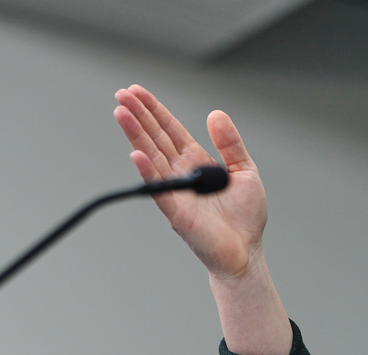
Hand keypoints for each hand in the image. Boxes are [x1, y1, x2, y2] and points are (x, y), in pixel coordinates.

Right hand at [113, 85, 267, 279]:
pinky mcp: (177, 213)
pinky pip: (160, 190)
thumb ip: (230, 144)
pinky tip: (136, 154)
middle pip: (155, 139)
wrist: (246, 250)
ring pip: (151, 159)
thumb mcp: (246, 171)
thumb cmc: (245, 216)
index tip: (137, 92)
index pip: (170, 130)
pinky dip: (148, 172)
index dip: (155, 111)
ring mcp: (176, 192)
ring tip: (120, 113)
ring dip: (135, 136)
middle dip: (138, 116)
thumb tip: (216, 114)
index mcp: (196, 161)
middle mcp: (181, 173)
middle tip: (121, 94)